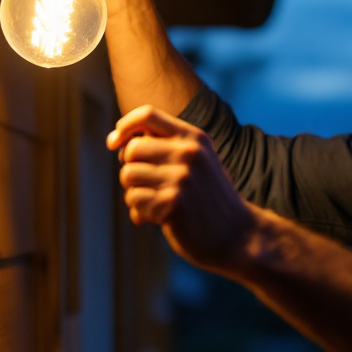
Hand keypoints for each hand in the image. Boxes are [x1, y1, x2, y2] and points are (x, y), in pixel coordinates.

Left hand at [107, 105, 258, 275]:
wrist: (237, 236)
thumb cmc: (209, 200)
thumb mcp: (197, 163)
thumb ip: (166, 147)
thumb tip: (118, 142)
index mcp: (194, 138)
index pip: (147, 115)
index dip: (124, 126)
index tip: (113, 143)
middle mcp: (188, 153)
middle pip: (131, 149)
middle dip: (130, 170)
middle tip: (145, 187)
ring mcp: (181, 178)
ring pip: (128, 176)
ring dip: (135, 194)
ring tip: (155, 204)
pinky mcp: (172, 203)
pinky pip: (134, 201)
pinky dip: (141, 213)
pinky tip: (159, 219)